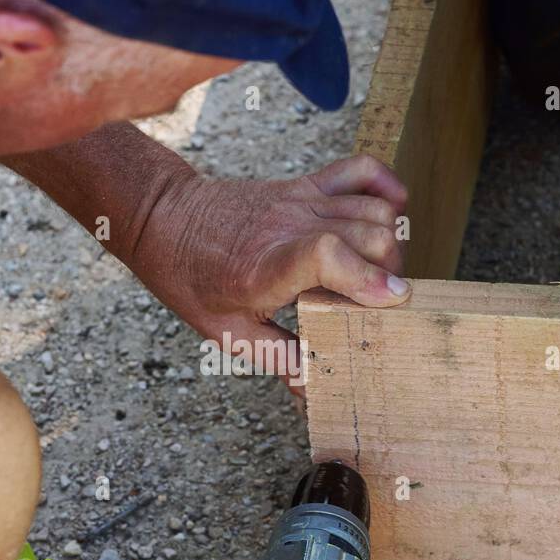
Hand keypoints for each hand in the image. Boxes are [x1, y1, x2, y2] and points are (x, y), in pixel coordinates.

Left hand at [129, 154, 410, 389]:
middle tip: (379, 300)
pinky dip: (387, 186)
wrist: (165, 220)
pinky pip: (360, 169)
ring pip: (373, 209)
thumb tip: (314, 389)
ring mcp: (299, 200)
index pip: (325, 255)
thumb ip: (277, 358)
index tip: (392, 299)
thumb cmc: (192, 278)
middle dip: (390, 271)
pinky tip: (394, 212)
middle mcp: (286, 228)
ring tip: (378, 271)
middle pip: (366, 233)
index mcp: (263, 270)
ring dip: (391, 241)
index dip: (366, 276)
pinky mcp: (306, 183)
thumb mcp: (227, 332)